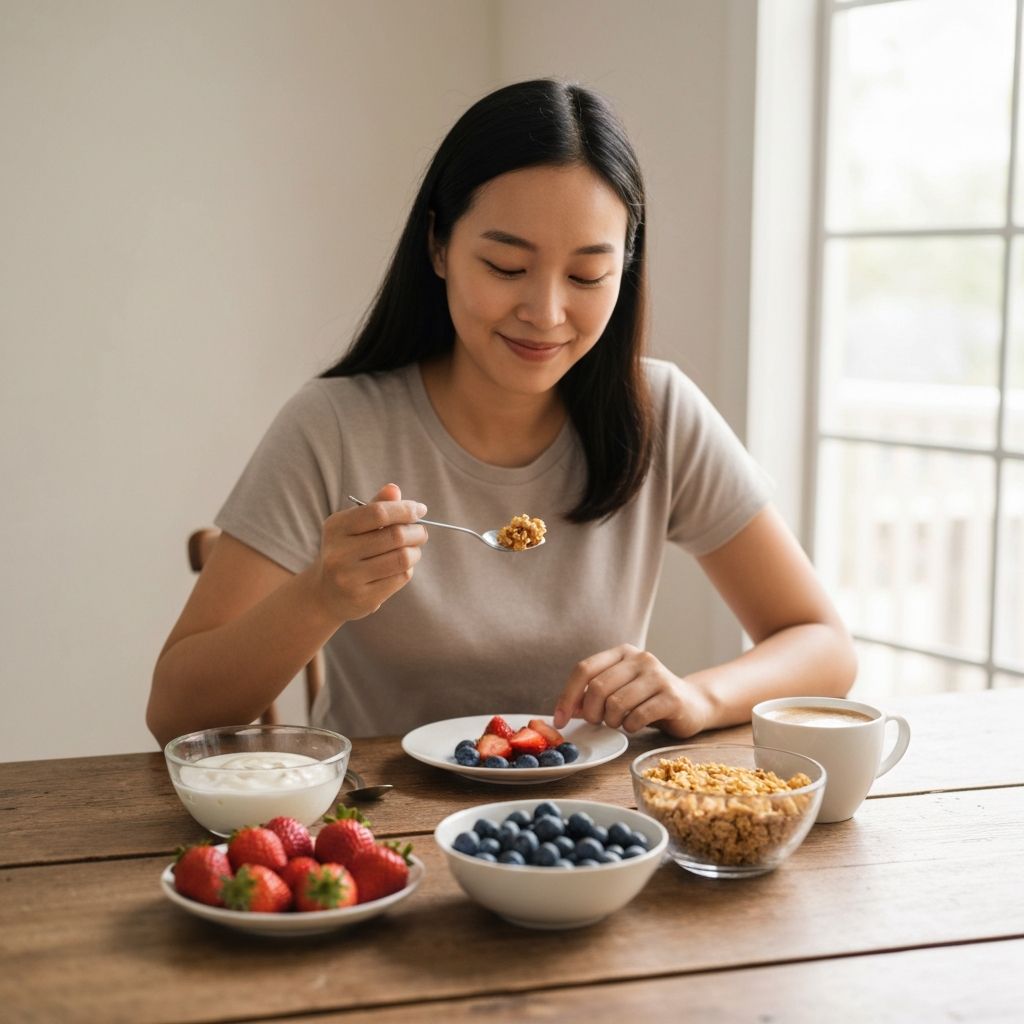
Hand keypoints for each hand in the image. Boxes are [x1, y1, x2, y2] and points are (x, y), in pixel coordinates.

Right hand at [313, 483, 427, 621]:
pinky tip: (401, 567)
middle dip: (416, 531)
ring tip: (413, 549)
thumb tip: (394, 489)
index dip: (405, 509)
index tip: (420, 509)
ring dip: (415, 551)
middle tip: (421, 532)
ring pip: (402, 558)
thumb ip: (374, 507)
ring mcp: (350, 578)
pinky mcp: (363, 598)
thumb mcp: (352, 526)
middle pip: (395, 536)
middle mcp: (339, 553)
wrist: (324, 594)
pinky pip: (400, 577)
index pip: (379, 513)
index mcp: (336, 527)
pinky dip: (408, 569)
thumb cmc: (345, 552)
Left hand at [552, 643, 712, 736]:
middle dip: (591, 713)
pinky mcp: (672, 696)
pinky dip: (629, 727)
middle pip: (598, 688)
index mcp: (622, 653)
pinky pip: (637, 716)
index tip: (561, 719)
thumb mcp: (618, 690)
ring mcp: (658, 675)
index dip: (568, 696)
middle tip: (598, 722)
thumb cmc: (647, 699)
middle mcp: (640, 658)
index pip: (584, 669)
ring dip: (611, 721)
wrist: (692, 704)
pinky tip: (634, 725)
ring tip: (619, 723)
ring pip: (616, 703)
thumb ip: (593, 695)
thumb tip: (566, 710)